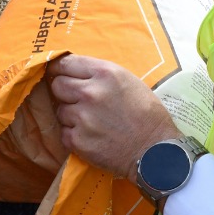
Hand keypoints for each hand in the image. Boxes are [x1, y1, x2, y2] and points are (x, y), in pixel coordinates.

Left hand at [47, 54, 180, 177]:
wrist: (155, 150)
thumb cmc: (147, 115)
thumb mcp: (129, 81)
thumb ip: (100, 75)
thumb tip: (74, 73)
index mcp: (105, 73)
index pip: (66, 63)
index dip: (60, 69)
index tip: (58, 73)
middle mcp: (90, 93)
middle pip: (58, 85)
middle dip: (65, 91)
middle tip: (78, 100)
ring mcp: (82, 117)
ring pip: (60, 110)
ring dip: (71, 115)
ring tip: (92, 122)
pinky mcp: (77, 140)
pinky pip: (64, 132)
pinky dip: (74, 135)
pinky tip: (92, 137)